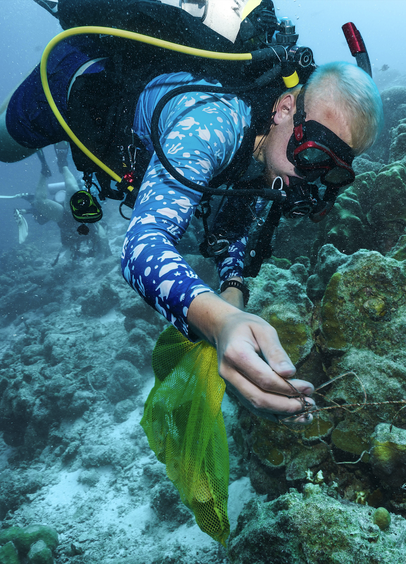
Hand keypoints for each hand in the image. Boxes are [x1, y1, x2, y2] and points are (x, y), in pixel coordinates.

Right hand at [187, 293, 314, 423]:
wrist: (224, 330)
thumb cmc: (247, 327)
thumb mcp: (264, 330)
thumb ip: (276, 351)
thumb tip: (290, 373)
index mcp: (236, 354)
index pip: (264, 379)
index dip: (287, 388)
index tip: (308, 388)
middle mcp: (229, 373)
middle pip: (259, 398)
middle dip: (286, 405)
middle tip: (309, 404)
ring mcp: (230, 385)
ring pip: (256, 407)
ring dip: (282, 414)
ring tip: (306, 414)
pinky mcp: (235, 391)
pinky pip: (254, 407)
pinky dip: (273, 414)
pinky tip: (292, 416)